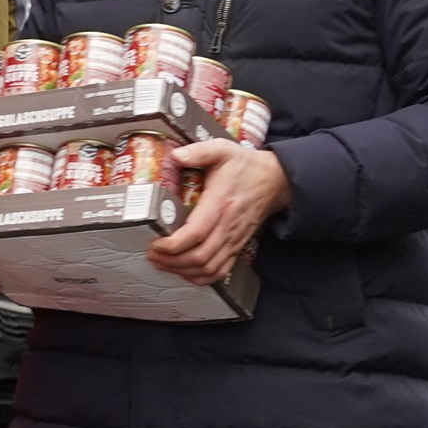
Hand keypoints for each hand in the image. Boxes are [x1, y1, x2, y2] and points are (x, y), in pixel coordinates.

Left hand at [147, 137, 285, 284]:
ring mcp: (234, 239)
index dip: (173, 244)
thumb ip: (199, 151)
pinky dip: (201, 277)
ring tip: (162, 263)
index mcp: (220, 203)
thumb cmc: (245, 166)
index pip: (196, 233)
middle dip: (171, 261)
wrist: (275, 180)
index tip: (155, 243)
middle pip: (199, 256)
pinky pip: (220, 271)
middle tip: (151, 254)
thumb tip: (176, 156)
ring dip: (182, 270)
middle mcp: (228, 226)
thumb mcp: (223, 150)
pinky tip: (184, 272)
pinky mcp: (237, 246)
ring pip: (208, 267)